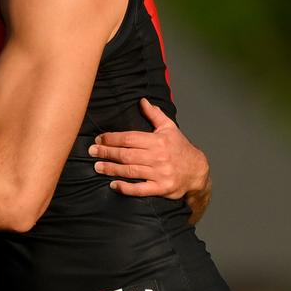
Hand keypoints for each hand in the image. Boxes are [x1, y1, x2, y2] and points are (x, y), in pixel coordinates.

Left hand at [88, 98, 208, 199]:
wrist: (198, 171)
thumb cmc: (180, 148)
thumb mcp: (170, 128)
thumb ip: (155, 115)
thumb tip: (142, 101)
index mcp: (158, 140)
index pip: (129, 138)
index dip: (112, 138)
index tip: (99, 139)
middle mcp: (158, 156)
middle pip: (126, 154)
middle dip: (107, 152)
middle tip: (92, 151)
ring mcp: (160, 173)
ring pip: (131, 171)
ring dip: (112, 169)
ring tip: (97, 167)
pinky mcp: (161, 188)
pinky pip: (141, 189)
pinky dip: (126, 188)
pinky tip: (113, 185)